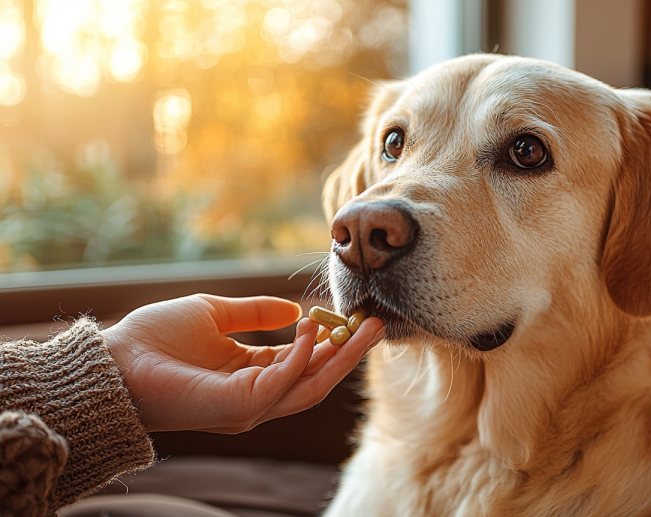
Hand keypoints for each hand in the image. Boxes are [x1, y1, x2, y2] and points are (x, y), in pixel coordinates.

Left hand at [102, 294, 382, 432]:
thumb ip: (255, 313)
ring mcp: (251, 405)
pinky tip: (314, 327)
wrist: (115, 360)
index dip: (330, 340)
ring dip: (341, 357)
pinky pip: (284, 381)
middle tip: (378, 322)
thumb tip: (295, 309)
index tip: (352, 314)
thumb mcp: (215, 314)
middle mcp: (256, 395)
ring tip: (366, 326)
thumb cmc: (155, 338)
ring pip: (311, 386)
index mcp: (251, 374)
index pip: (303, 362)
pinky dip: (303, 356)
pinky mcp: (240, 406)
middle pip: (316, 378)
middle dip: (349, 352)